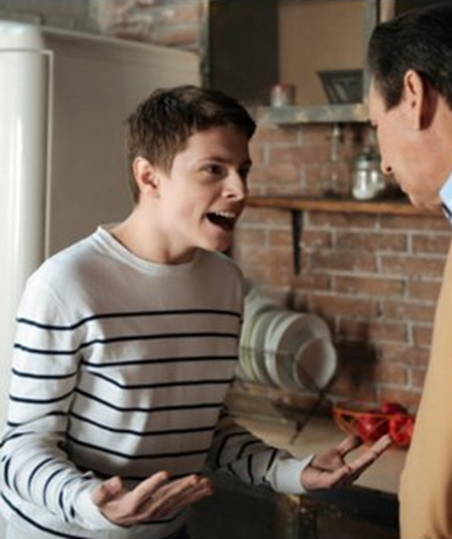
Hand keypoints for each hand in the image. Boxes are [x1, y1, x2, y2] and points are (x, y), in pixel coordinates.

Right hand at [92, 471, 211, 526]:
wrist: (113, 518)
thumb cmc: (107, 503)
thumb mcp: (98, 497)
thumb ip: (104, 490)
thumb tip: (115, 481)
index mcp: (131, 505)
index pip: (144, 492)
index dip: (155, 483)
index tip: (165, 472)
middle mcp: (147, 510)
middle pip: (165, 498)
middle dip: (181, 488)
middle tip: (194, 478)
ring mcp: (157, 511)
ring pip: (177, 501)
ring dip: (192, 492)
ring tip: (205, 483)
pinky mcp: (165, 510)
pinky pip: (181, 504)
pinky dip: (195, 497)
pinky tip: (206, 489)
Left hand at [300, 433, 391, 490]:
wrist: (303, 475)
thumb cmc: (321, 466)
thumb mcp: (336, 452)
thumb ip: (348, 446)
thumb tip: (361, 438)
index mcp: (353, 469)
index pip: (369, 457)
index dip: (380, 447)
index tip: (389, 437)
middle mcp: (350, 477)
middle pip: (366, 462)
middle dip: (377, 451)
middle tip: (389, 439)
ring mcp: (340, 481)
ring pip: (353, 470)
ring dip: (364, 462)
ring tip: (375, 452)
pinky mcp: (327, 483)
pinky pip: (336, 478)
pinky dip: (342, 474)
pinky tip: (348, 468)